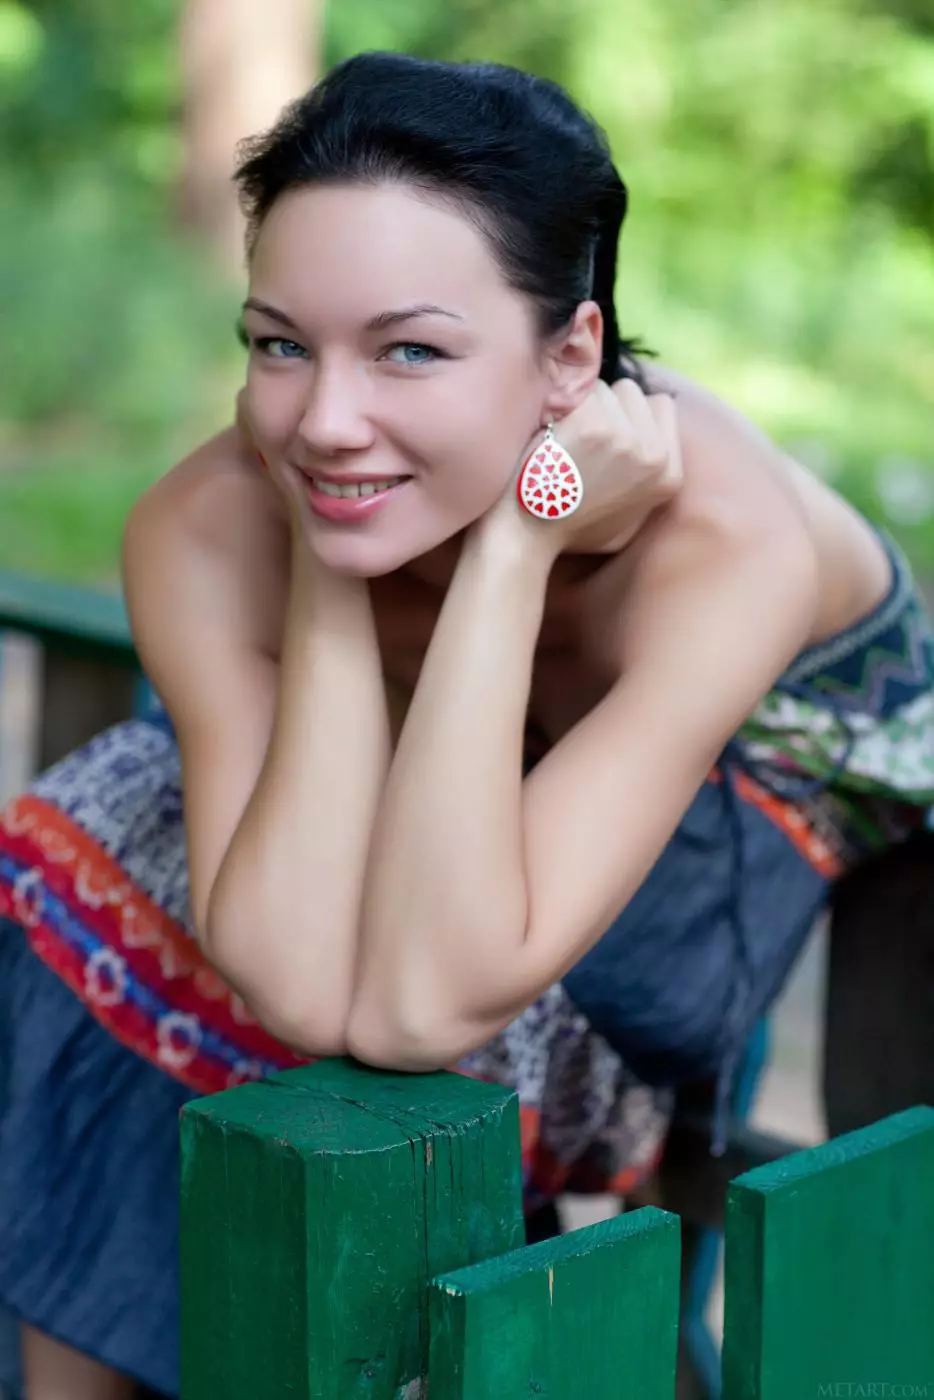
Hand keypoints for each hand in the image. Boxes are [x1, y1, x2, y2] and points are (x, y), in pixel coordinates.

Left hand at [483, 378, 682, 557]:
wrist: (530, 536)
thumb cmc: (571, 529)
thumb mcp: (629, 519)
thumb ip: (648, 481)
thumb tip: (657, 443)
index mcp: (669, 474)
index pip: (661, 406)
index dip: (631, 412)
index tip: (607, 431)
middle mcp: (655, 455)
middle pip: (634, 392)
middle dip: (608, 406)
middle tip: (582, 438)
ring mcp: (625, 438)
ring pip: (605, 388)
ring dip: (583, 405)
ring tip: (565, 440)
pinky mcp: (592, 426)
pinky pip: (580, 391)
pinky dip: (561, 406)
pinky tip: (551, 435)